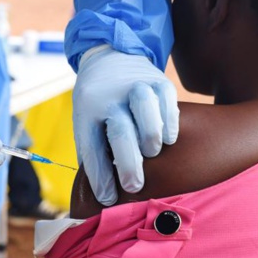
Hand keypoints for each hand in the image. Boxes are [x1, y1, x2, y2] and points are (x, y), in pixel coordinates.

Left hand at [73, 46, 178, 204]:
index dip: (99, 176)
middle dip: (127, 164)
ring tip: (152, 154)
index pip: (91, 147)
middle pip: (119, 131)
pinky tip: (168, 140)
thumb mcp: (87, 123)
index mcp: (87, 111)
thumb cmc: (99, 105)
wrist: (110, 58)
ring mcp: (136, 87)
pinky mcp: (159, 81)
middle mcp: (110, 97)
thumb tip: (104, 195)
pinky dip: (170, 124)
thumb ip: (94, 153)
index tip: (108, 199)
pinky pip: (168, 102)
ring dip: (150, 137)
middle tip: (134, 186)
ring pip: (145, 111)